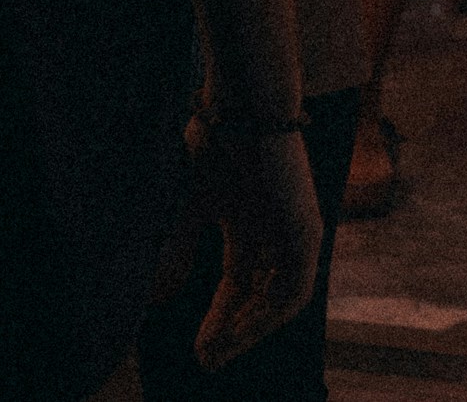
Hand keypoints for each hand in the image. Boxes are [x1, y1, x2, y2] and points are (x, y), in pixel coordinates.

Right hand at [185, 121, 321, 372]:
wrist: (243, 106)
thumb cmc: (214, 143)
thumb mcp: (189, 206)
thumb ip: (177, 250)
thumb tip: (160, 299)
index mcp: (250, 223)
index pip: (237, 284)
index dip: (218, 319)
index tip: (198, 351)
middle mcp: (276, 231)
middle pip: (257, 296)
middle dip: (232, 331)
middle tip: (208, 360)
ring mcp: (295, 231)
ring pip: (280, 298)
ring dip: (251, 328)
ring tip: (220, 350)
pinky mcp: (306, 228)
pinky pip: (296, 286)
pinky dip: (272, 311)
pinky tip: (246, 328)